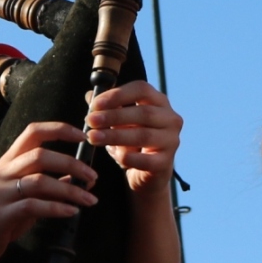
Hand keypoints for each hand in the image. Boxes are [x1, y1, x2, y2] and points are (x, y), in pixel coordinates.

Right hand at [0, 122, 99, 262]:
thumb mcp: (22, 196)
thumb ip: (45, 184)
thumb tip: (74, 177)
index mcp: (8, 162)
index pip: (33, 132)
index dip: (60, 129)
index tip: (83, 137)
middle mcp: (3, 172)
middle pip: (40, 155)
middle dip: (72, 163)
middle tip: (93, 176)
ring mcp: (0, 193)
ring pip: (39, 181)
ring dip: (70, 190)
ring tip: (89, 199)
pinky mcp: (1, 215)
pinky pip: (32, 206)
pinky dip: (56, 208)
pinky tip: (71, 212)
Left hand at [84, 80, 180, 195]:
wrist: (147, 173)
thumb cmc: (133, 140)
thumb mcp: (119, 122)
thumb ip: (107, 108)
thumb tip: (90, 95)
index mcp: (159, 102)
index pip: (142, 90)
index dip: (118, 95)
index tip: (95, 104)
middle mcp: (170, 119)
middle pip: (143, 113)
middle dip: (114, 116)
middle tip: (91, 121)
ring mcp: (171, 141)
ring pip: (143, 135)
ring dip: (116, 136)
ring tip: (94, 137)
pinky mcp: (166, 162)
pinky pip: (147, 160)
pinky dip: (130, 158)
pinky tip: (116, 156)